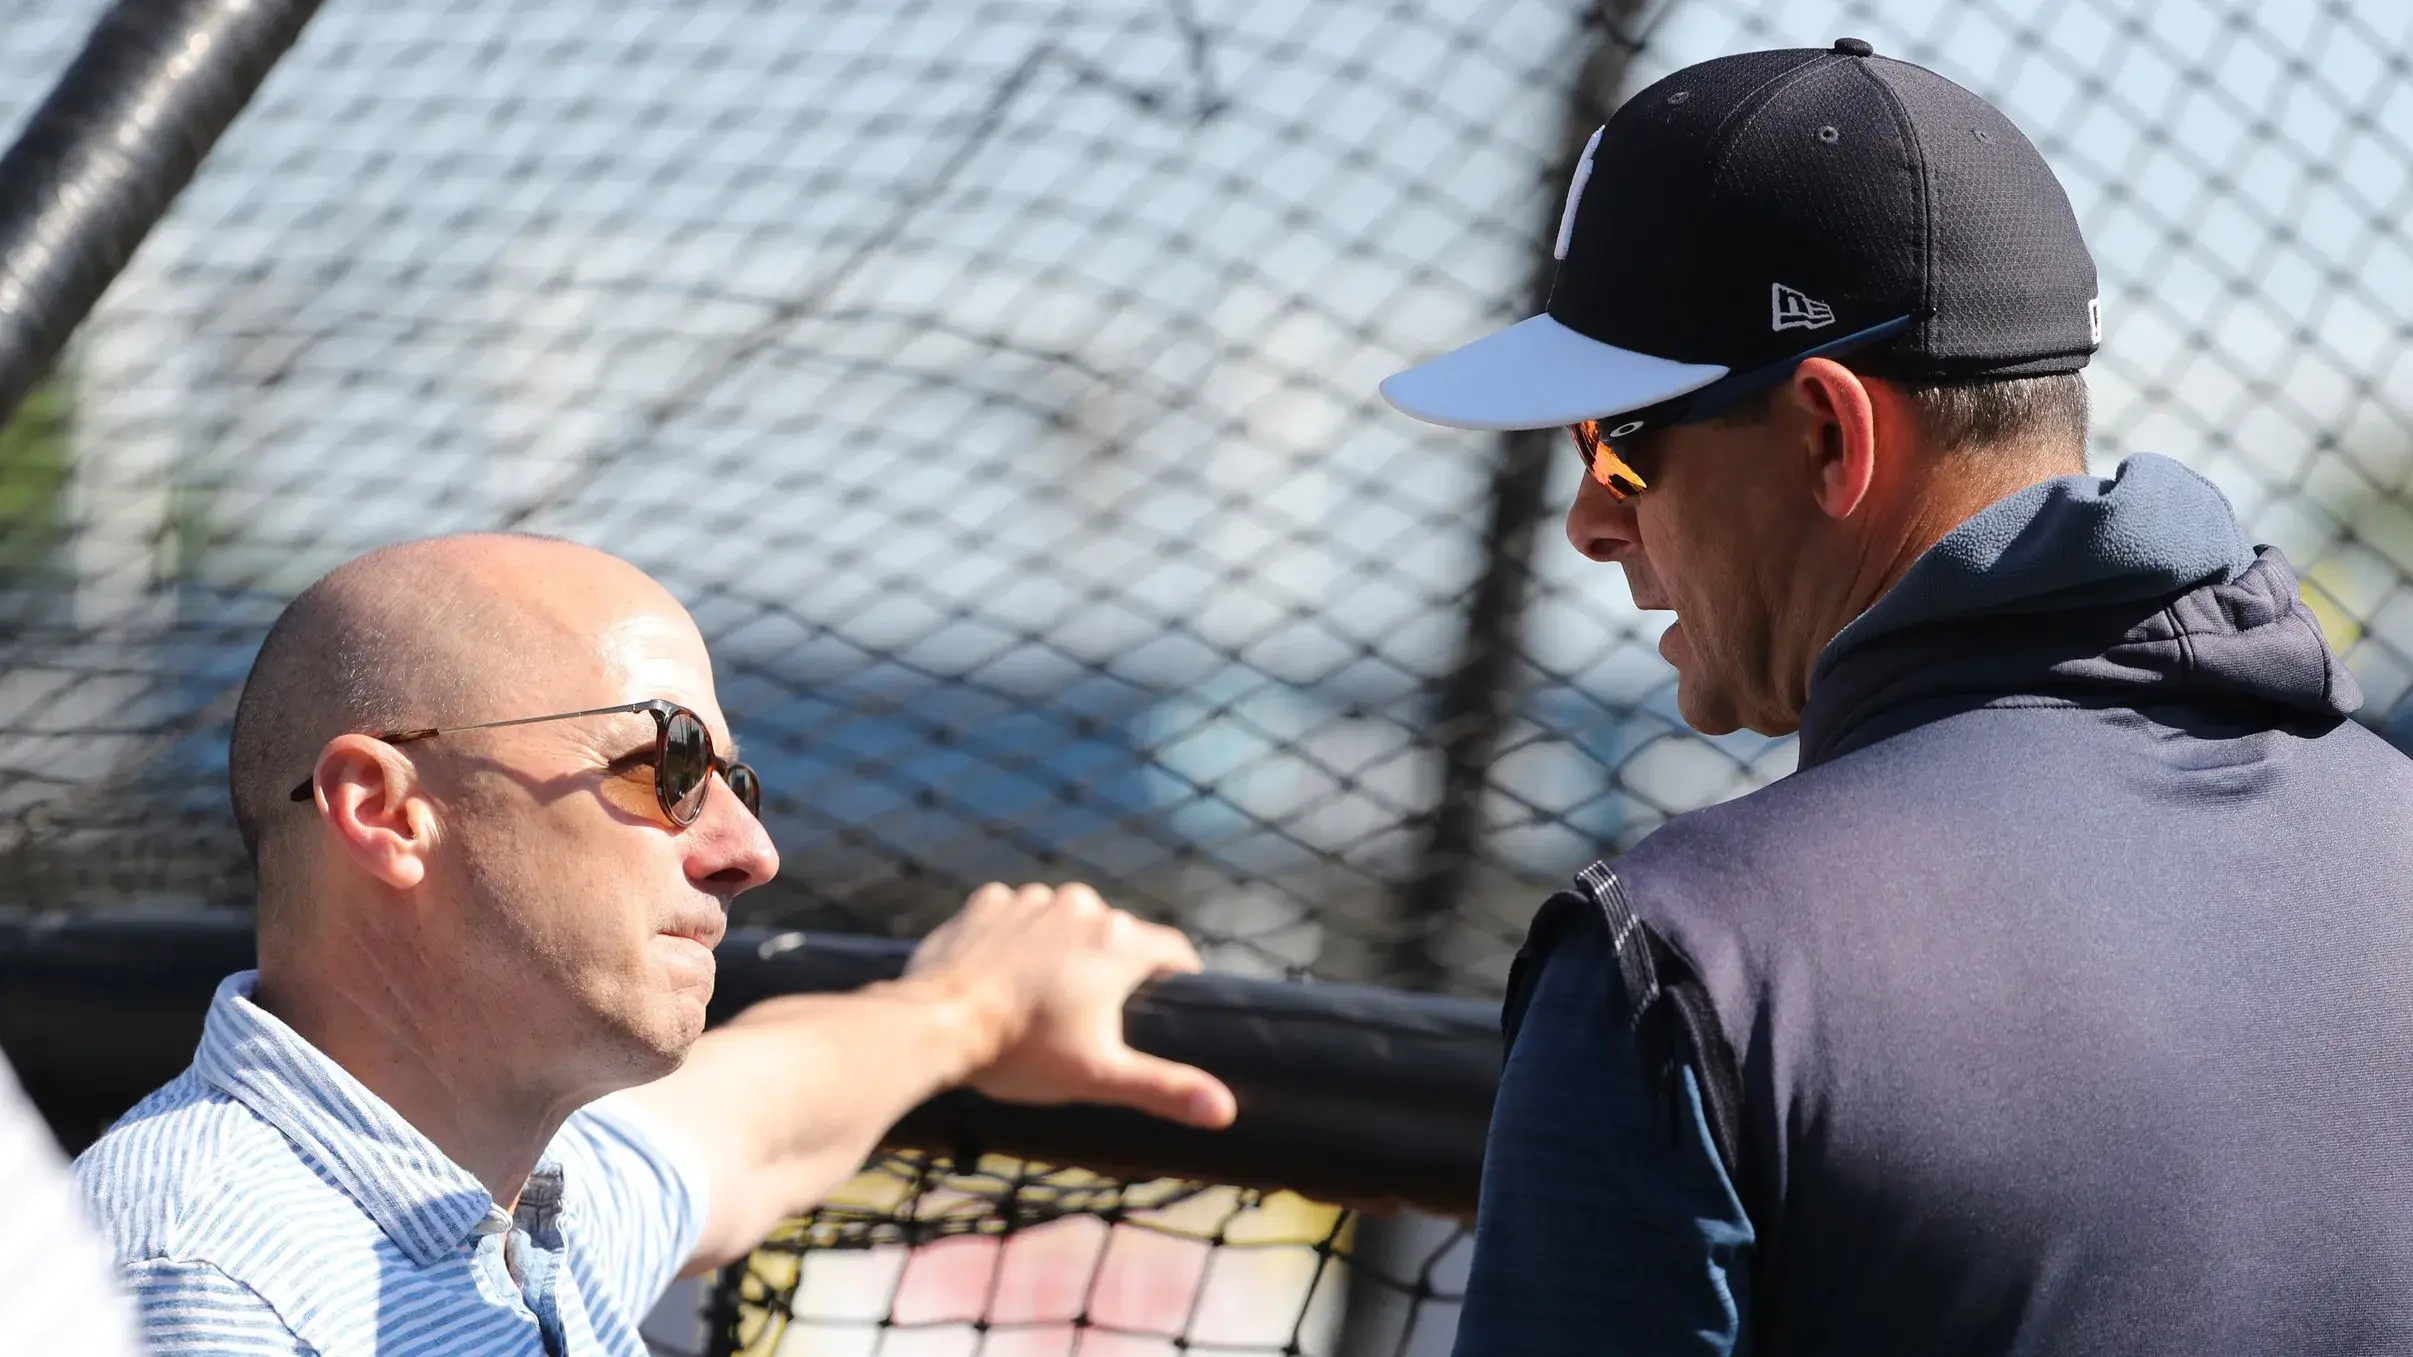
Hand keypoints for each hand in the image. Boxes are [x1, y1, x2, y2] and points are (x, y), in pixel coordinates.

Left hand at [906, 882, 1238, 1129]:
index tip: (1169, 1001)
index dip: (1177, 976)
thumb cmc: (1023, 1052)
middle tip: (1092, 1015)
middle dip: (1110, 968)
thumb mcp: (1100, 1076)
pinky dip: (1017, 939)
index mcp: (1120, 942)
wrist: (936, 1024)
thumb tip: (1225, 1110)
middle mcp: (1083, 906)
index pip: (1173, 950)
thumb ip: (1166, 1088)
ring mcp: (1032, 899)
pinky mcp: (989, 902)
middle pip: (1115, 935)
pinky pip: (1018, 916)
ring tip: (1042, 997)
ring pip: (1065, 923)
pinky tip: (1004, 975)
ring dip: (1062, 950)